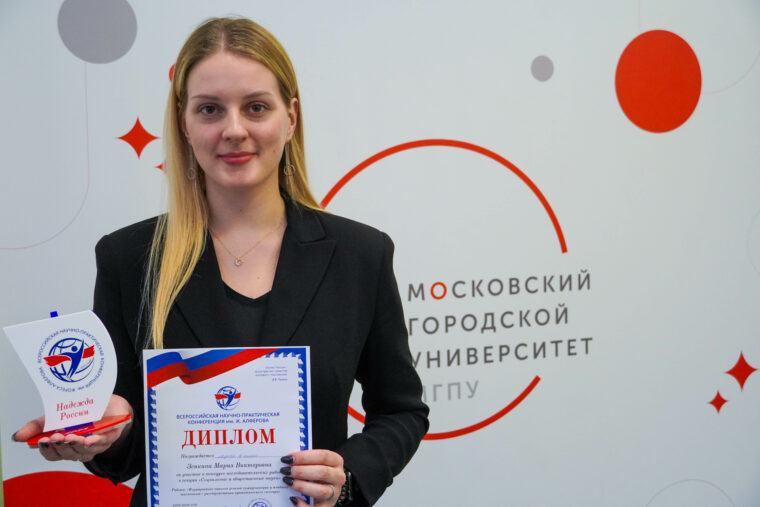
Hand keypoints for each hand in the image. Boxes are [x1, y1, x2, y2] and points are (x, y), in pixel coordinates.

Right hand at [12, 394, 132, 463]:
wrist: (108, 401)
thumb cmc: (81, 412)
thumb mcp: (54, 417)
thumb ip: (36, 427)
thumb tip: (16, 437)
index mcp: (66, 446)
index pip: (53, 454)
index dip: (47, 450)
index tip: (41, 441)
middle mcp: (80, 449)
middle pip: (68, 454)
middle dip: (61, 446)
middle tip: (55, 437)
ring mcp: (96, 445)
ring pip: (84, 450)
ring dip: (76, 444)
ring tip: (69, 437)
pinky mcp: (111, 436)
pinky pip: (103, 441)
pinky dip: (95, 441)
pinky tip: (88, 439)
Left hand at [281, 449, 345, 505]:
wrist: (322, 489)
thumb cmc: (316, 472)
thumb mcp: (315, 463)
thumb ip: (305, 461)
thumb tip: (288, 460)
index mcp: (336, 461)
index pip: (323, 456)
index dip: (305, 457)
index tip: (289, 458)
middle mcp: (338, 477)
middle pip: (323, 472)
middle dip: (302, 471)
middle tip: (286, 471)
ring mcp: (334, 492)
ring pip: (321, 491)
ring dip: (302, 486)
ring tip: (288, 482)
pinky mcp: (327, 506)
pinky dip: (303, 505)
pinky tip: (294, 499)